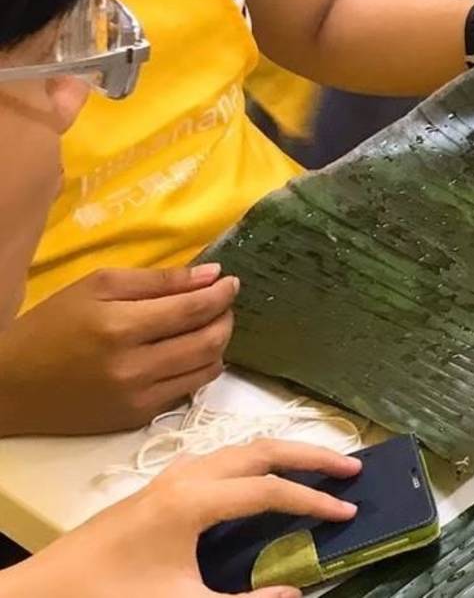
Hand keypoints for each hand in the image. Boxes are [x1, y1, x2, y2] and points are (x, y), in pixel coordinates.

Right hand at [0, 265, 235, 435]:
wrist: (11, 386)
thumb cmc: (51, 326)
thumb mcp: (97, 286)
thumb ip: (159, 280)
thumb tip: (212, 275)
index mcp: (121, 327)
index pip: (194, 309)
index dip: (222, 294)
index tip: (231, 283)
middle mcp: (134, 367)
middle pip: (209, 341)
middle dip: (226, 318)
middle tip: (223, 304)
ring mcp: (138, 398)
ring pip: (207, 369)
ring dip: (219, 345)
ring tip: (209, 327)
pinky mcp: (136, 418)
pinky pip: (187, 391)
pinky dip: (199, 369)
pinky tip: (188, 354)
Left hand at [10, 440, 359, 597]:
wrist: (45, 591)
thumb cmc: (114, 596)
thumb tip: (296, 594)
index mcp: (196, 501)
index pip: (273, 490)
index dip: (316, 501)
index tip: (350, 511)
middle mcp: (187, 477)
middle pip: (263, 449)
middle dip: (311, 455)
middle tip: (351, 468)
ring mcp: (170, 477)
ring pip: (240, 448)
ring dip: (282, 453)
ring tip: (315, 466)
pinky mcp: (159, 487)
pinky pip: (219, 459)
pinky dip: (252, 460)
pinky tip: (256, 480)